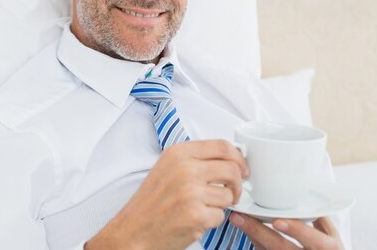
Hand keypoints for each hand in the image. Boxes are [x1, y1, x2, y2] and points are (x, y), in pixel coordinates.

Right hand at [85, 140, 248, 249]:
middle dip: (237, 183)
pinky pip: (221, 216)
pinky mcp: (196, 215)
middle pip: (232, 169)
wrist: (133, 230)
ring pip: (229, 195)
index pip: (222, 146)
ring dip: (221, 205)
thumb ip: (195, 159)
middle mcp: (185, 169)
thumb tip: (229, 158)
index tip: (242, 168)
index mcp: (179, 153)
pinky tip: (195, 219)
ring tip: (202, 208)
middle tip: (232, 192)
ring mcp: (191, 192)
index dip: (238, 158)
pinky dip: (212, 220)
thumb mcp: (168, 168)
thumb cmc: (151, 202)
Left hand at [229, 214, 344, 249]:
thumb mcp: (332, 236)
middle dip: (259, 232)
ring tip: (237, 219)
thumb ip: (321, 217)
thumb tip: (309, 193)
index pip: (315, 241)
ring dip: (251, 234)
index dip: (297, 230)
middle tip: (240, 217)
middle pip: (281, 247)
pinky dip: (254, 240)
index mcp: (329, 248)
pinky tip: (245, 228)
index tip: (278, 220)